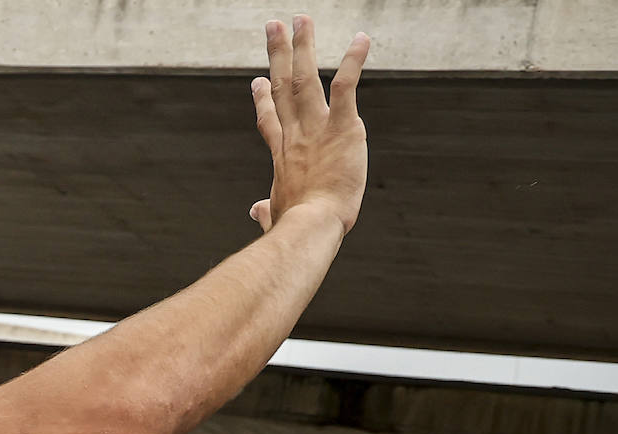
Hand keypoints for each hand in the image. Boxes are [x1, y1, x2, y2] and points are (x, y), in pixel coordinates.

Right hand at [252, 17, 369, 233]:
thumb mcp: (276, 217)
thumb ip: (266, 211)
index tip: (258, 81)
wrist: (311, 225)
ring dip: (304, 45)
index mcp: (282, 156)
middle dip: (278, 54)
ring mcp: (316, 127)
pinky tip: (361, 38)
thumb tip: (255, 212)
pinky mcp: (342, 126)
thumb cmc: (294, 227)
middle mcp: (294, 134)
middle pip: (282, 86)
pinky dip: (353, 60)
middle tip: (274, 26)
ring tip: (301, 18)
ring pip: (305, 77)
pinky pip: (345, 86)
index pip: (270, 120)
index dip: (263, 99)